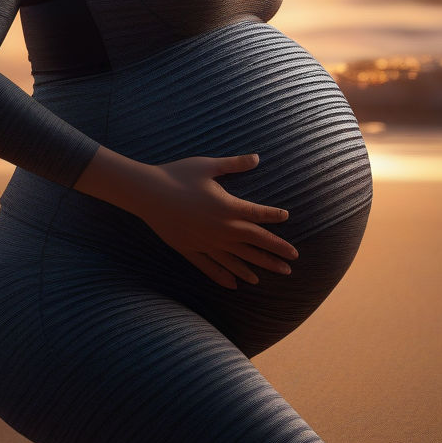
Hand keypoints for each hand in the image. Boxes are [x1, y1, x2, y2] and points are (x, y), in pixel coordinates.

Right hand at [131, 153, 298, 288]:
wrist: (148, 193)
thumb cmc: (178, 175)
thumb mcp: (208, 166)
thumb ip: (234, 164)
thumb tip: (256, 157)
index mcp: (227, 206)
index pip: (258, 214)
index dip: (273, 215)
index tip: (287, 217)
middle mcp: (221, 228)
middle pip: (254, 242)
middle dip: (275, 251)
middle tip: (293, 262)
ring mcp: (206, 242)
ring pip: (237, 258)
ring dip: (256, 267)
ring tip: (272, 275)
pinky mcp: (191, 250)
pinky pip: (211, 267)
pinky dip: (224, 276)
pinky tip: (235, 285)